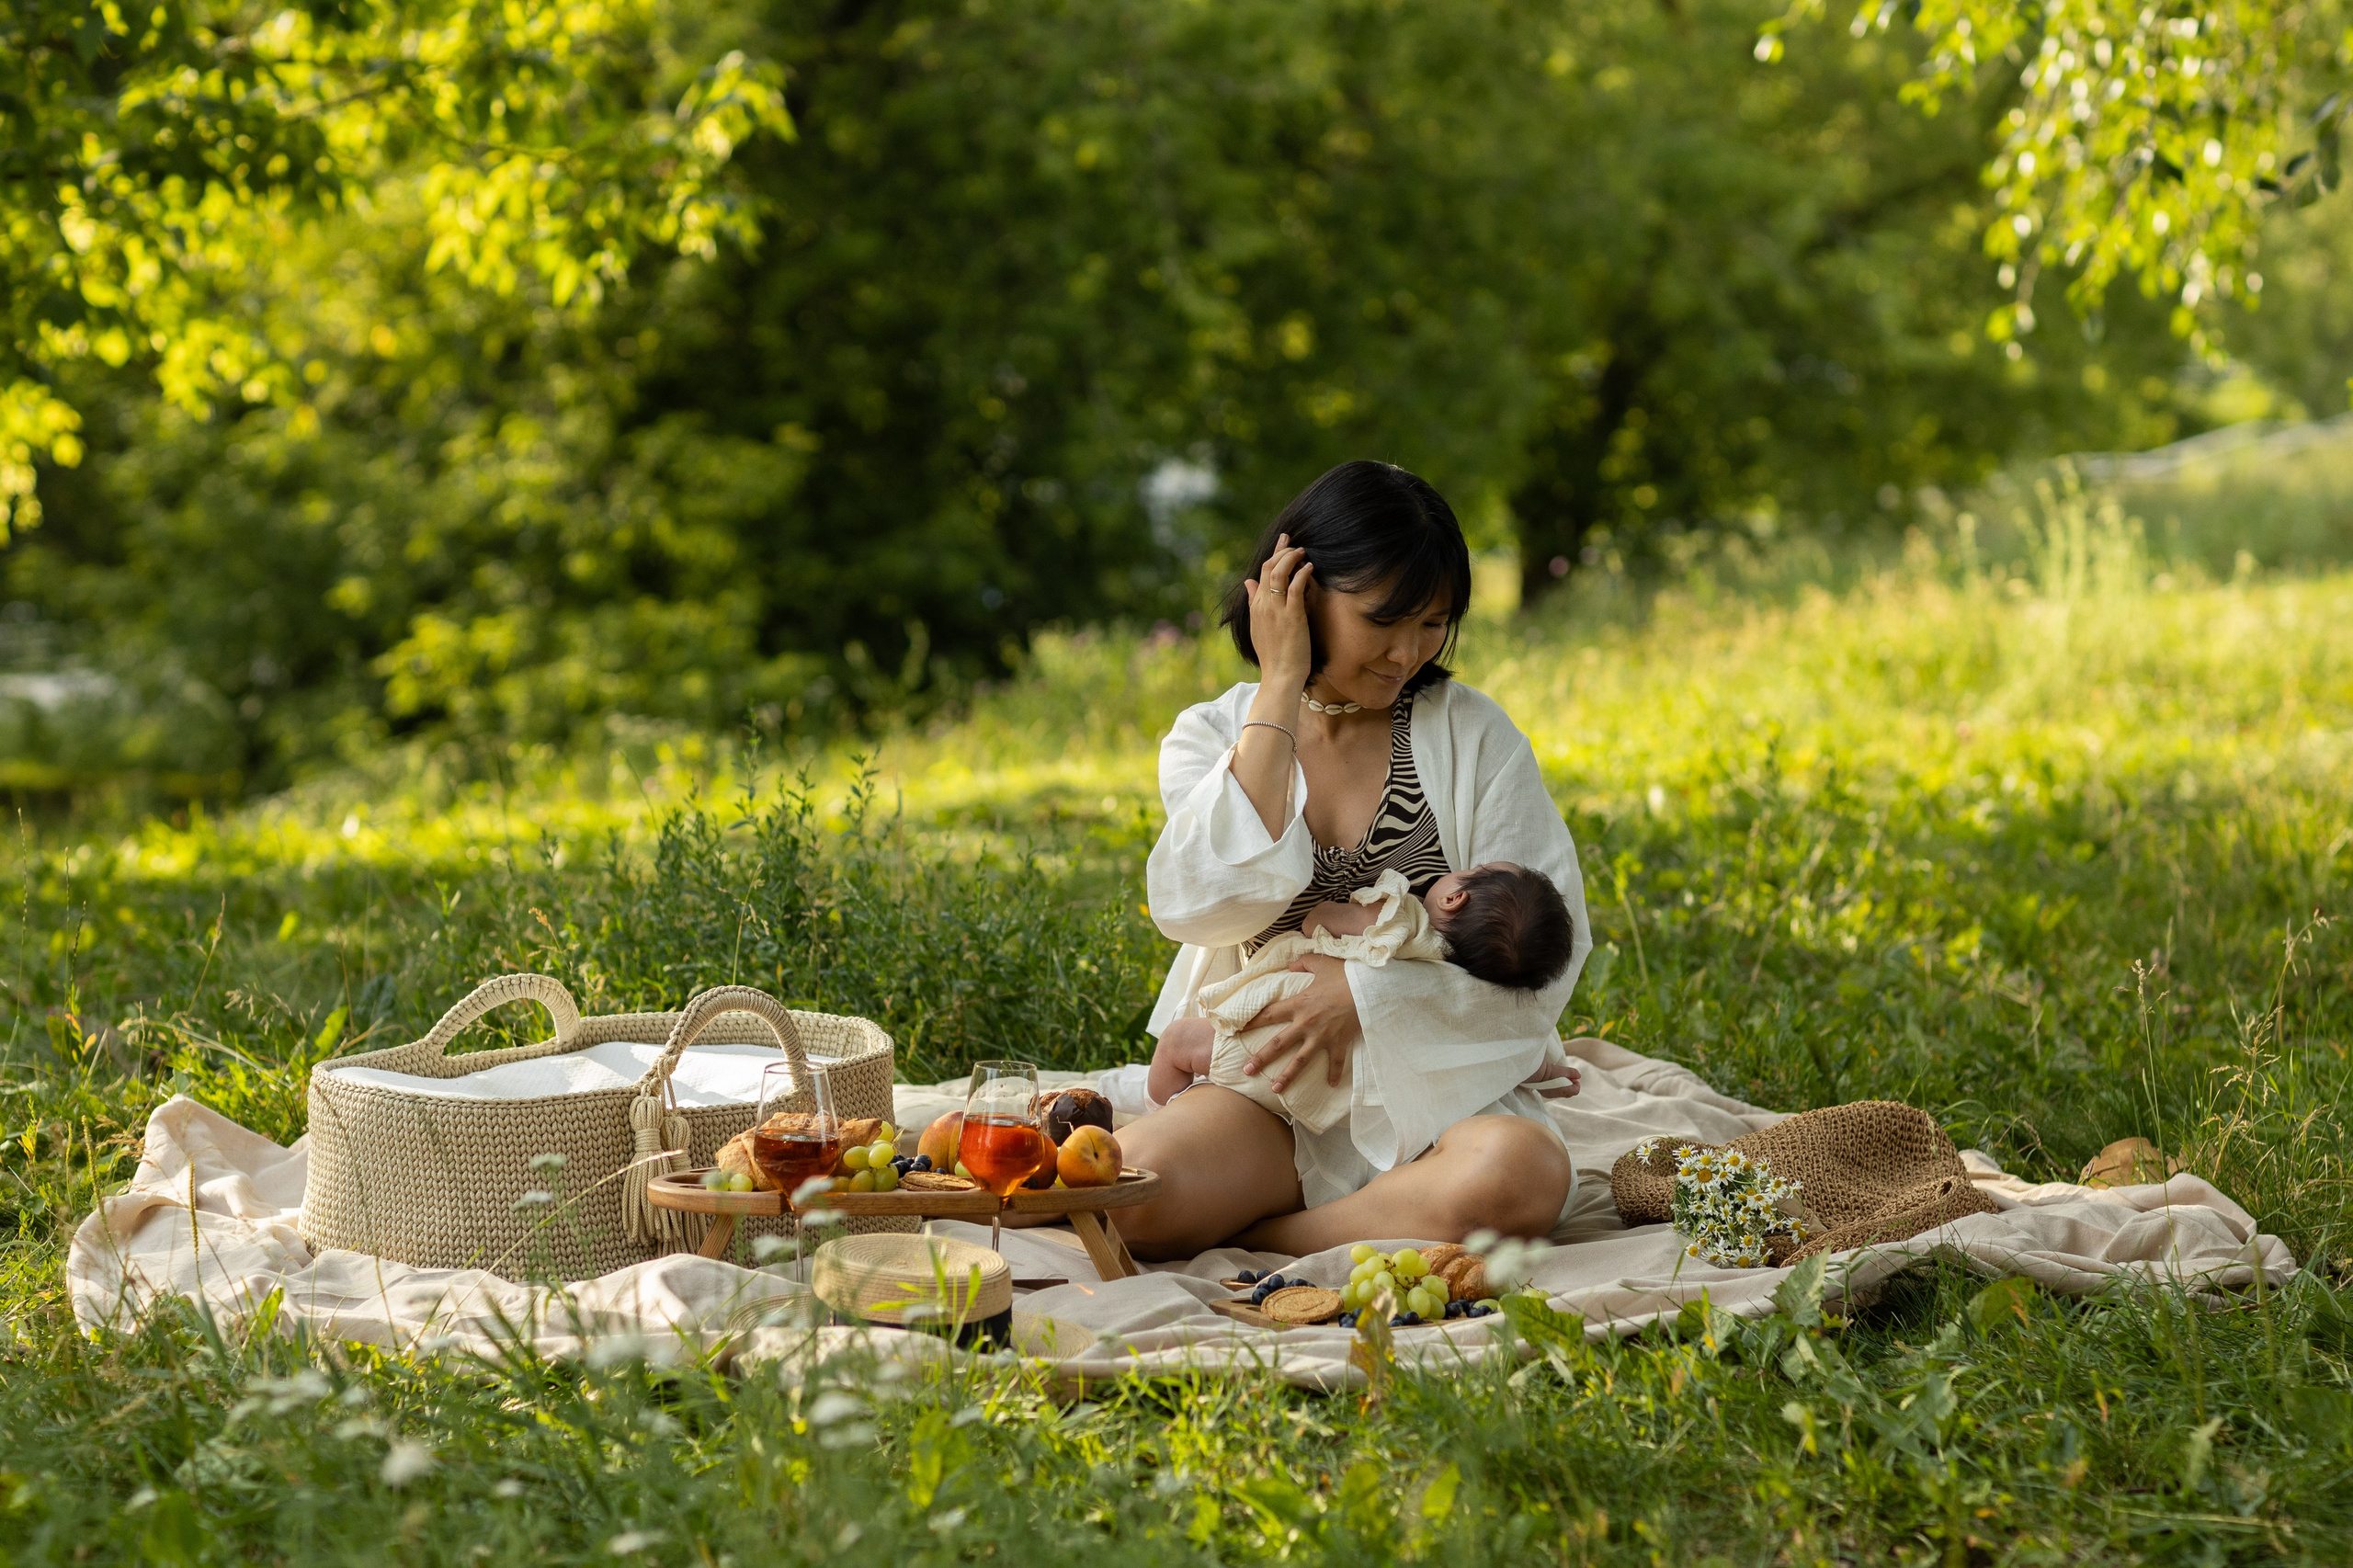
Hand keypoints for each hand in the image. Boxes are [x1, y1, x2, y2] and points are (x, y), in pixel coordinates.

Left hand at [1242, 953, 1360, 1090]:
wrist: (1369, 988)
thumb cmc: (1346, 975)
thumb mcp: (1322, 963)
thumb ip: (1304, 963)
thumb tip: (1292, 965)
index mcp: (1298, 1004)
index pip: (1268, 1015)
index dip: (1251, 1022)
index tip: (1237, 1031)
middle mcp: (1305, 1023)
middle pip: (1278, 1044)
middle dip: (1260, 1059)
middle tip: (1246, 1071)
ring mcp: (1322, 1036)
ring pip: (1300, 1060)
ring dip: (1287, 1076)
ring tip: (1275, 1089)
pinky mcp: (1339, 1042)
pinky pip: (1336, 1062)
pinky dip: (1335, 1073)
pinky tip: (1332, 1085)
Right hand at [1244, 535, 1313, 690]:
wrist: (1280, 675)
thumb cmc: (1273, 654)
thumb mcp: (1258, 626)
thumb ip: (1253, 601)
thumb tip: (1247, 582)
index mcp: (1256, 607)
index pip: (1261, 573)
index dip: (1273, 555)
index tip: (1283, 543)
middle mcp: (1263, 605)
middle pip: (1269, 568)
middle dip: (1281, 551)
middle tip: (1293, 542)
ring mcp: (1276, 610)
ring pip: (1279, 573)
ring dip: (1291, 558)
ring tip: (1302, 552)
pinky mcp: (1292, 616)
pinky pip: (1296, 588)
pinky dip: (1302, 574)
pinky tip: (1309, 568)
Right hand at [1525, 1059, 1581, 1099]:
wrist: (1535, 1072)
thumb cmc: (1550, 1070)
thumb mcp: (1563, 1070)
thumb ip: (1573, 1073)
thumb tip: (1579, 1076)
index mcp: (1563, 1091)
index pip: (1576, 1091)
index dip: (1577, 1084)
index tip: (1573, 1077)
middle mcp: (1557, 1095)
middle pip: (1569, 1093)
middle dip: (1571, 1086)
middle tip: (1568, 1078)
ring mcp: (1550, 1095)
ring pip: (1562, 1093)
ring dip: (1563, 1087)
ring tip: (1560, 1078)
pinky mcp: (1545, 1093)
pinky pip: (1555, 1092)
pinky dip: (1557, 1088)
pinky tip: (1553, 1081)